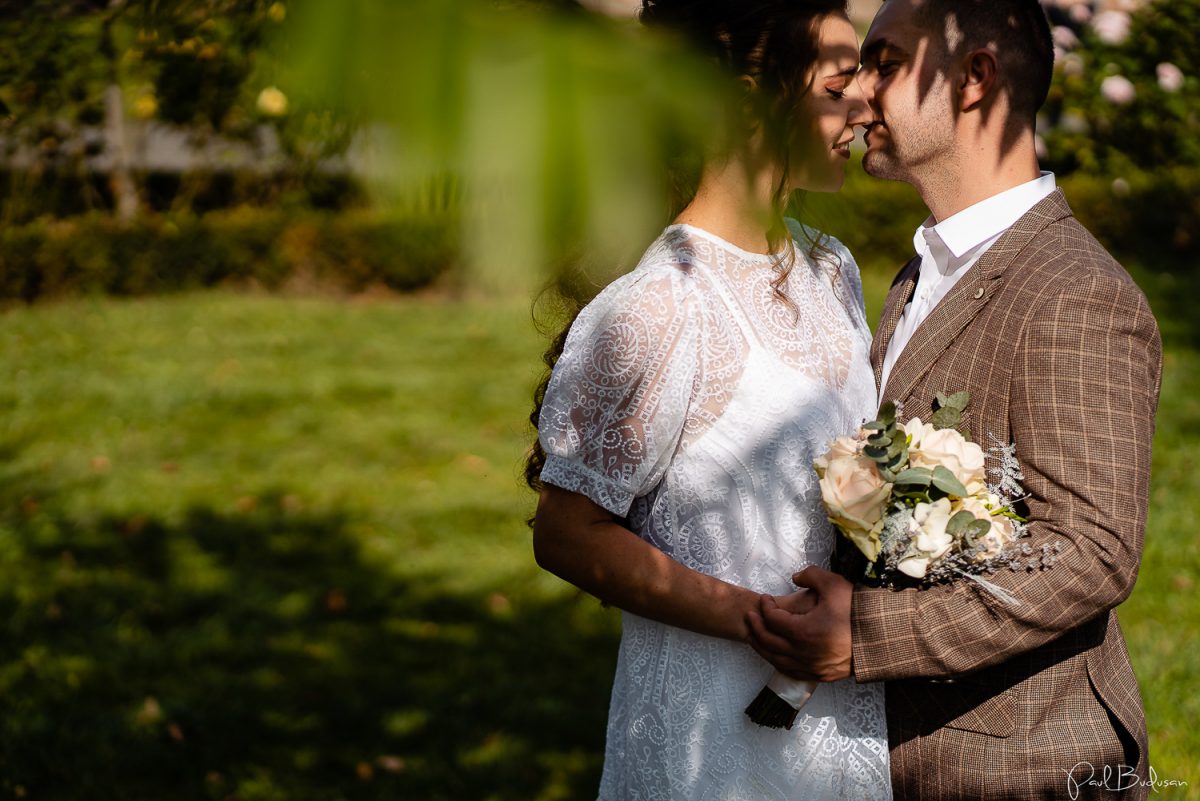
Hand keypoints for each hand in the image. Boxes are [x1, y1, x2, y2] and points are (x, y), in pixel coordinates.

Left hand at [747, 566, 852, 681]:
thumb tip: (795, 577)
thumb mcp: (834, 584)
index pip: (773, 620)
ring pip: (777, 661)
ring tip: (756, 635)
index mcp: (804, 632)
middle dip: (756, 627)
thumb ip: (810, 575)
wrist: (885, 637)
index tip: (765, 598)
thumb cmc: (859, 610)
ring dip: (763, 647)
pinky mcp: (822, 676)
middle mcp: (804, 653)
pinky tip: (777, 654)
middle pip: (768, 642)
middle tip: (750, 616)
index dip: (764, 607)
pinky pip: (792, 671)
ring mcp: (813, 668)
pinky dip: (779, 662)